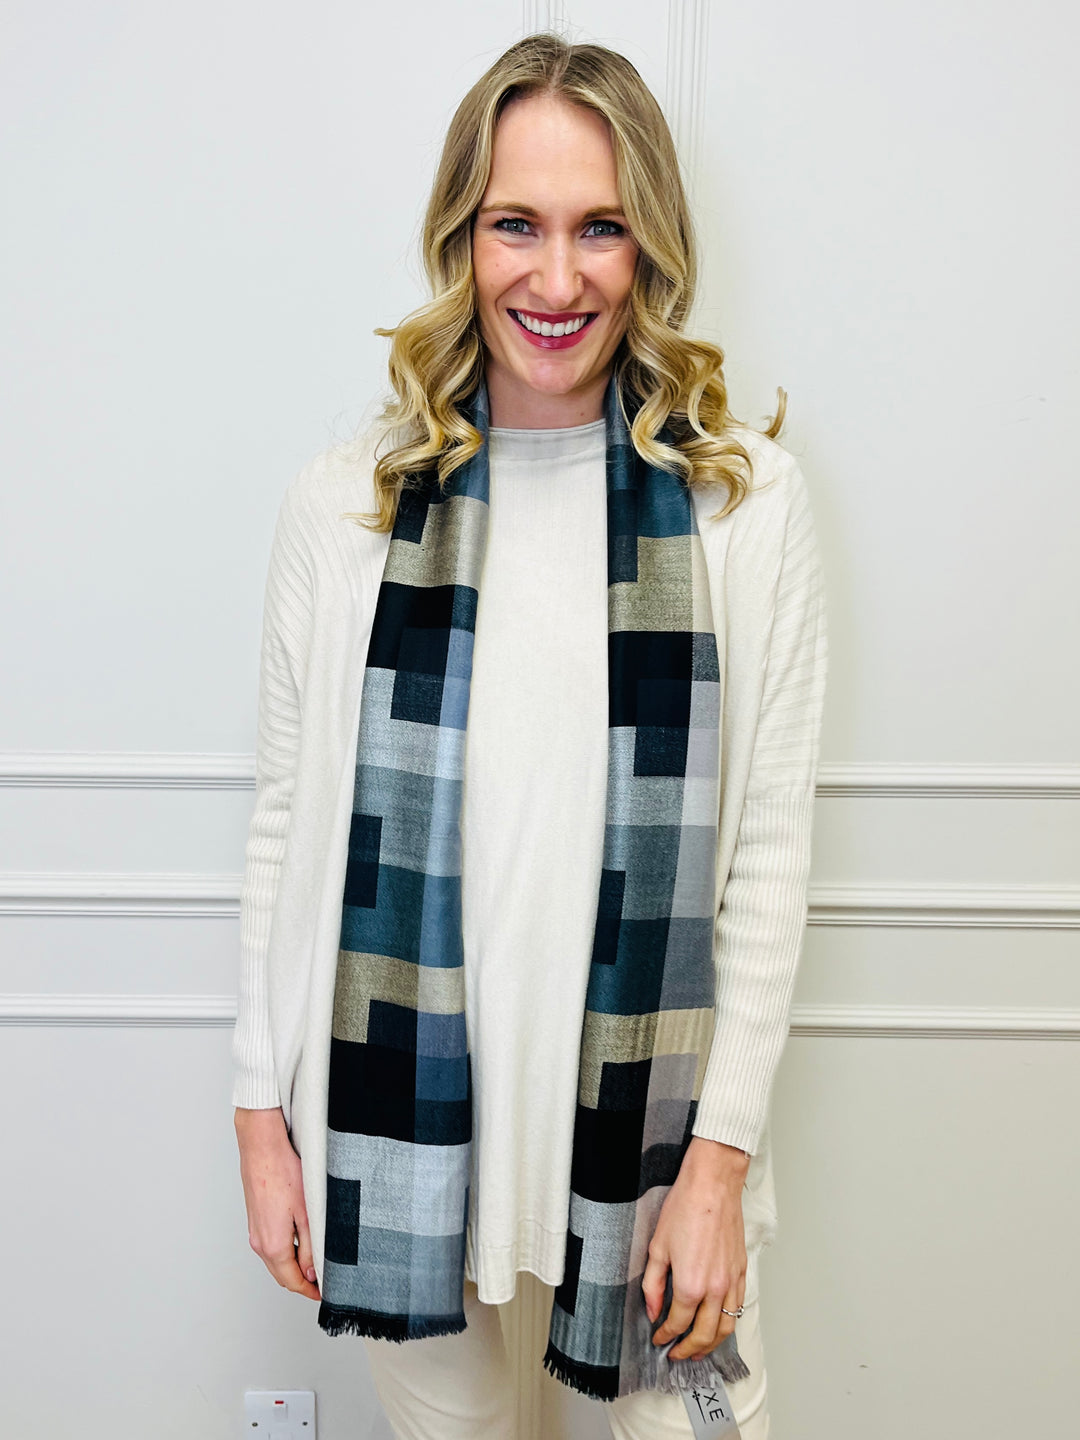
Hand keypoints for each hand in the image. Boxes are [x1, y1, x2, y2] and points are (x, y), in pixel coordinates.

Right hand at [234, 1106, 320, 1301]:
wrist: (261, 1147)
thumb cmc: (283, 1172)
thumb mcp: (307, 1211)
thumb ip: (310, 1246)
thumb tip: (311, 1271)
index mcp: (273, 1245)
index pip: (292, 1281)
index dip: (309, 1290)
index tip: (324, 1293)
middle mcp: (259, 1242)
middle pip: (282, 1275)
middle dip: (302, 1281)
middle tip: (323, 1281)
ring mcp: (254, 1231)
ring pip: (275, 1261)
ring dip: (293, 1267)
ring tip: (315, 1262)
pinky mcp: (254, 1220)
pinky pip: (269, 1246)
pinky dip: (284, 1252)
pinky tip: (300, 1242)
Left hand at [642, 1136, 748, 1360]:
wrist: (713, 1185)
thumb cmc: (685, 1208)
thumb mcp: (657, 1247)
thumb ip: (653, 1284)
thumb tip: (653, 1310)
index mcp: (690, 1285)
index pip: (677, 1323)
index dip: (665, 1335)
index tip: (658, 1339)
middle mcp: (714, 1289)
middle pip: (704, 1335)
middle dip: (689, 1350)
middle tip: (677, 1354)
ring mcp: (731, 1281)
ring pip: (725, 1327)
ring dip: (711, 1344)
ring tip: (699, 1350)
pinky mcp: (741, 1271)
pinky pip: (738, 1307)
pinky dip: (728, 1323)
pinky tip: (718, 1324)